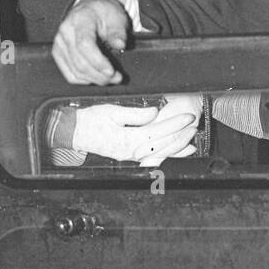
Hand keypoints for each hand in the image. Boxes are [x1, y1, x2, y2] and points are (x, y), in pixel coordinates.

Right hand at [52, 0, 131, 83]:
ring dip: (94, 79)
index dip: (98, 61)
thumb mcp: (117, 17)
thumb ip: (118, 32)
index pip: (84, 44)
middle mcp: (65, 31)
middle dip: (100, 75)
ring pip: (75, 71)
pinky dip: (84, 80)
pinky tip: (96, 78)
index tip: (112, 71)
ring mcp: (59, 43)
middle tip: (117, 78)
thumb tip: (120, 45)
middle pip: (79, 61)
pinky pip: (69, 74)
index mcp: (80, 19)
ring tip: (110, 79)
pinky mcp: (58, 53)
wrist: (91, 9)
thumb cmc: (104, 13)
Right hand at [71, 100, 198, 163]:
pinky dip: (166, 154)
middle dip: (180, 135)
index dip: (175, 124)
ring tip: (192, 140)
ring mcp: (130, 156)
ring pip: (160, 154)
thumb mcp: (112, 111)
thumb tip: (155, 112)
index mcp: (128, 140)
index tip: (188, 117)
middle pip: (162, 145)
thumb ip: (135, 114)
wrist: (74, 133)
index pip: (158, 132)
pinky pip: (152, 157)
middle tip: (194, 125)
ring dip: (177, 147)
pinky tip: (176, 151)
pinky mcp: (129, 156)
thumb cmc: (91, 120)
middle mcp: (131, 152)